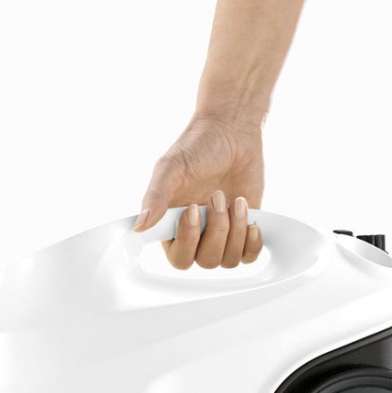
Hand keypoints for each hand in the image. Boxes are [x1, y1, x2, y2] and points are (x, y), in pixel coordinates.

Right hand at [134, 114, 263, 268]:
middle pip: (206, 261)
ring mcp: (221, 234)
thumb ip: (155, 197)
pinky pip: (249, 256)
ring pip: (229, 260)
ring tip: (235, 200)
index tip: (193, 210)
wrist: (232, 131)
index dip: (187, 241)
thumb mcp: (171, 168)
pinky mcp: (244, 231)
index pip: (178, 257)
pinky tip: (251, 221)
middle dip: (216, 230)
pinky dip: (252, 243)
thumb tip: (139, 226)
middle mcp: (196, 235)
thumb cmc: (198, 146)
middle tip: (218, 197)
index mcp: (172, 225)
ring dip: (235, 231)